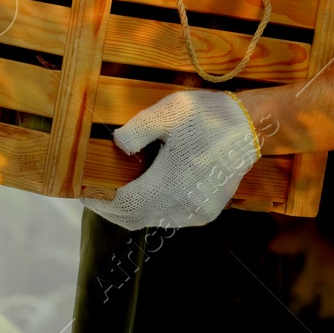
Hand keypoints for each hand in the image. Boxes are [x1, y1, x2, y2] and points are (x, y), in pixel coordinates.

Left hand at [77, 89, 260, 230]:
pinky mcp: (205, 212)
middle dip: (110, 209)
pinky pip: (167, 218)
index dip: (100, 200)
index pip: (125, 204)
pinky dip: (149, 210)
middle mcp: (183, 206)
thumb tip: (117, 146)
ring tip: (112, 191)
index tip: (83, 190)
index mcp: (172, 183)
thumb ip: (138, 129)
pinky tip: (141, 192)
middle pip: (134, 219)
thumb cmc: (207, 116)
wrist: (250, 128)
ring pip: (151, 221)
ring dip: (129, 210)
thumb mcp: (170, 111)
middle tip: (93, 192)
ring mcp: (196, 213)